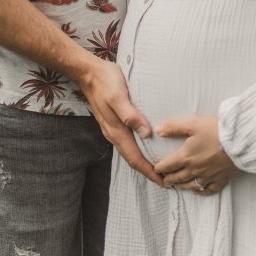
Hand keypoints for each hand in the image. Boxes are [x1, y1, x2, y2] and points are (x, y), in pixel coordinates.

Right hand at [79, 56, 162, 185]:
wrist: (89, 73)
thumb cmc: (105, 82)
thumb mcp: (118, 96)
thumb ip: (131, 115)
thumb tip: (147, 133)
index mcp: (116, 131)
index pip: (134, 158)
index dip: (149, 171)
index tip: (163, 182)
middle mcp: (114, 133)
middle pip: (132, 158)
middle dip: (148, 171)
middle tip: (166, 179)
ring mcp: (113, 128)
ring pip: (130, 151)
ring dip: (143, 161)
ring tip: (158, 166)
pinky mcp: (114, 121)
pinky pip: (127, 141)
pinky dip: (138, 148)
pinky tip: (146, 145)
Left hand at [153, 116, 238, 194]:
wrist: (240, 141)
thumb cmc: (216, 131)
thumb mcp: (193, 124)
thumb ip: (174, 128)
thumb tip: (158, 130)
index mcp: (186, 157)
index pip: (168, 165)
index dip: (159, 168)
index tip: (155, 169)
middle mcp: (194, 170)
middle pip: (177, 178)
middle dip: (168, 179)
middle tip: (163, 180)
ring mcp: (208, 177)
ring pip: (190, 186)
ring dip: (181, 186)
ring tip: (176, 186)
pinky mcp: (220, 180)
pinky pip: (208, 190)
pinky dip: (200, 192)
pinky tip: (198, 191)